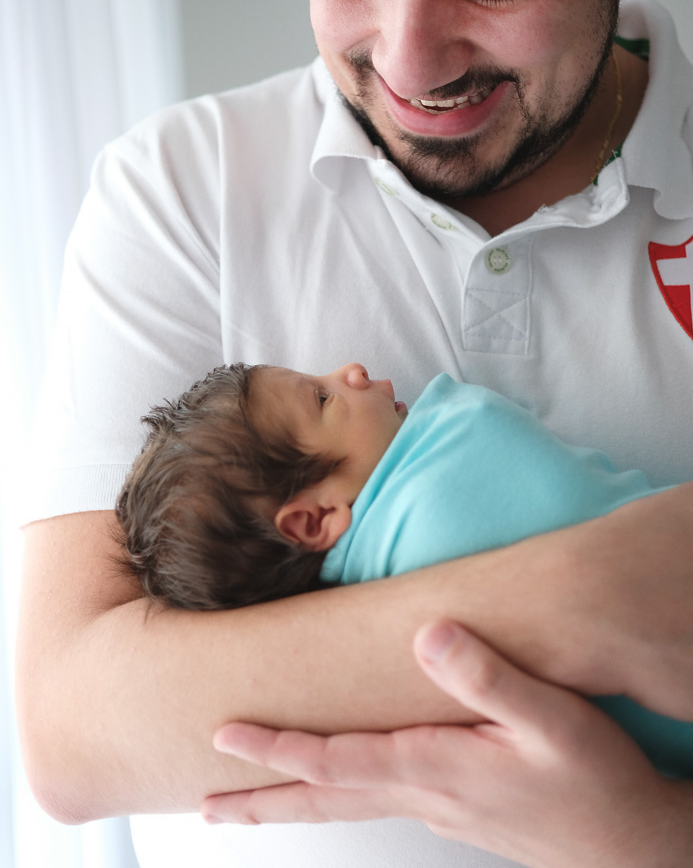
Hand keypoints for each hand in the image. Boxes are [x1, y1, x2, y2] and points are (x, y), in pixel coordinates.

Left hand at [202, 622, 691, 867]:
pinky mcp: (457, 812)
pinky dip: (338, 797)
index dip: (276, 748)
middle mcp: (425, 795)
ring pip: (347, 806)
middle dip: (262, 800)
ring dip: (293, 803)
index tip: (225, 737)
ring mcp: (439, 810)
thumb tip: (426, 635)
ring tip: (250, 806)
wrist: (633, 843)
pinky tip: (342, 789)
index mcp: (433, 768)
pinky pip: (376, 803)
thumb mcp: (551, 719)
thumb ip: (488, 675)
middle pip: (325, 800)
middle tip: (208, 803)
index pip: (334, 761)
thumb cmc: (595, 782)